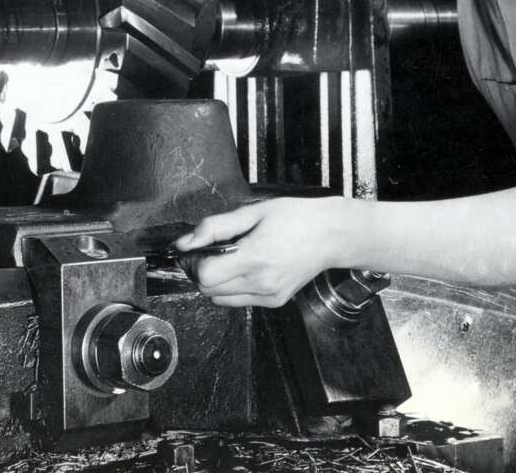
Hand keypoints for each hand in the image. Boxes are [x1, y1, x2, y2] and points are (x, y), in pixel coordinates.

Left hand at [172, 197, 345, 307]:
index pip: (205, 275)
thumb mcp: (253, 212)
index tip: (200, 246)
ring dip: (216, 281)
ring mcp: (268, 296)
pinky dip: (232, 288)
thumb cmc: (296, 217)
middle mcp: (261, 283)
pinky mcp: (274, 302)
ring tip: (232, 258)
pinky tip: (246, 268)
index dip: (195, 260)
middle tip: (213, 249)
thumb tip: (184, 243)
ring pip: (220, 299)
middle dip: (202, 270)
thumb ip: (215, 227)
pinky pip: (238, 301)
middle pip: (208, 290)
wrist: (331, 235)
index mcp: (255, 257)